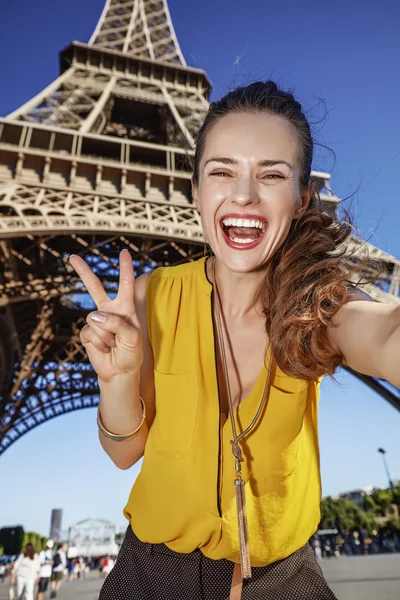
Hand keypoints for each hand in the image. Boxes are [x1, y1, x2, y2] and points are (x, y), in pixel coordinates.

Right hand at [69, 250, 142, 382]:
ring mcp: (96, 321)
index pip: (126, 284)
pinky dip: (99, 342)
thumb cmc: (131, 354)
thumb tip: (95, 316)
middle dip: (83, 271)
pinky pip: (90, 332)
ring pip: (96, 319)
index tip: (124, 253)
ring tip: (113, 344)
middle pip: (94, 287)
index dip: (125, 268)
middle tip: (72, 257)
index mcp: (125, 308)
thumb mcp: (133, 338)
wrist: (119, 372)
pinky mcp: (87, 333)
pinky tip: (104, 348)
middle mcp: (109, 311)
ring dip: (107, 335)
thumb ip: (118, 324)